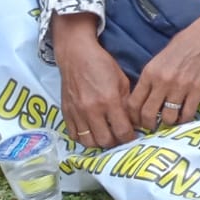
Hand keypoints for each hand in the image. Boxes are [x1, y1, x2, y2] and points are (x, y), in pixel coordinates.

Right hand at [54, 16, 135, 147]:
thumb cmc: (102, 65)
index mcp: (109, 101)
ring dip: (99, 142)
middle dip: (116, 142)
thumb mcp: (122, 81)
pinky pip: (74, 135)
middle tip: (120, 137)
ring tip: (107, 136)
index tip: (133, 136)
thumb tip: (133, 121)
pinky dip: (84, 138)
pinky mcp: (66, 113)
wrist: (76, 56)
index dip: (130, 137)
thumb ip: (127, 102)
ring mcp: (77, 113)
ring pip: (88, 142)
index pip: (122, 131)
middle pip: (105, 141)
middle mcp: (92, 110)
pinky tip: (92, 132)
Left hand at [127, 5, 199, 128]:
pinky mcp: (197, 90)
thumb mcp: (156, 62)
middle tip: (152, 126)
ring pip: (168, 117)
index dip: (133, 117)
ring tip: (169, 121)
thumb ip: (148, 81)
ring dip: (167, 123)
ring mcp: (180, 87)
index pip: (133, 103)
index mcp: (149, 74)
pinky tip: (184, 116)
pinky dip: (184, 119)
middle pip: (148, 114)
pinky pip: (188, 113)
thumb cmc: (179, 48)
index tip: (137, 121)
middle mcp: (162, 82)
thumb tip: (141, 101)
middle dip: (148, 125)